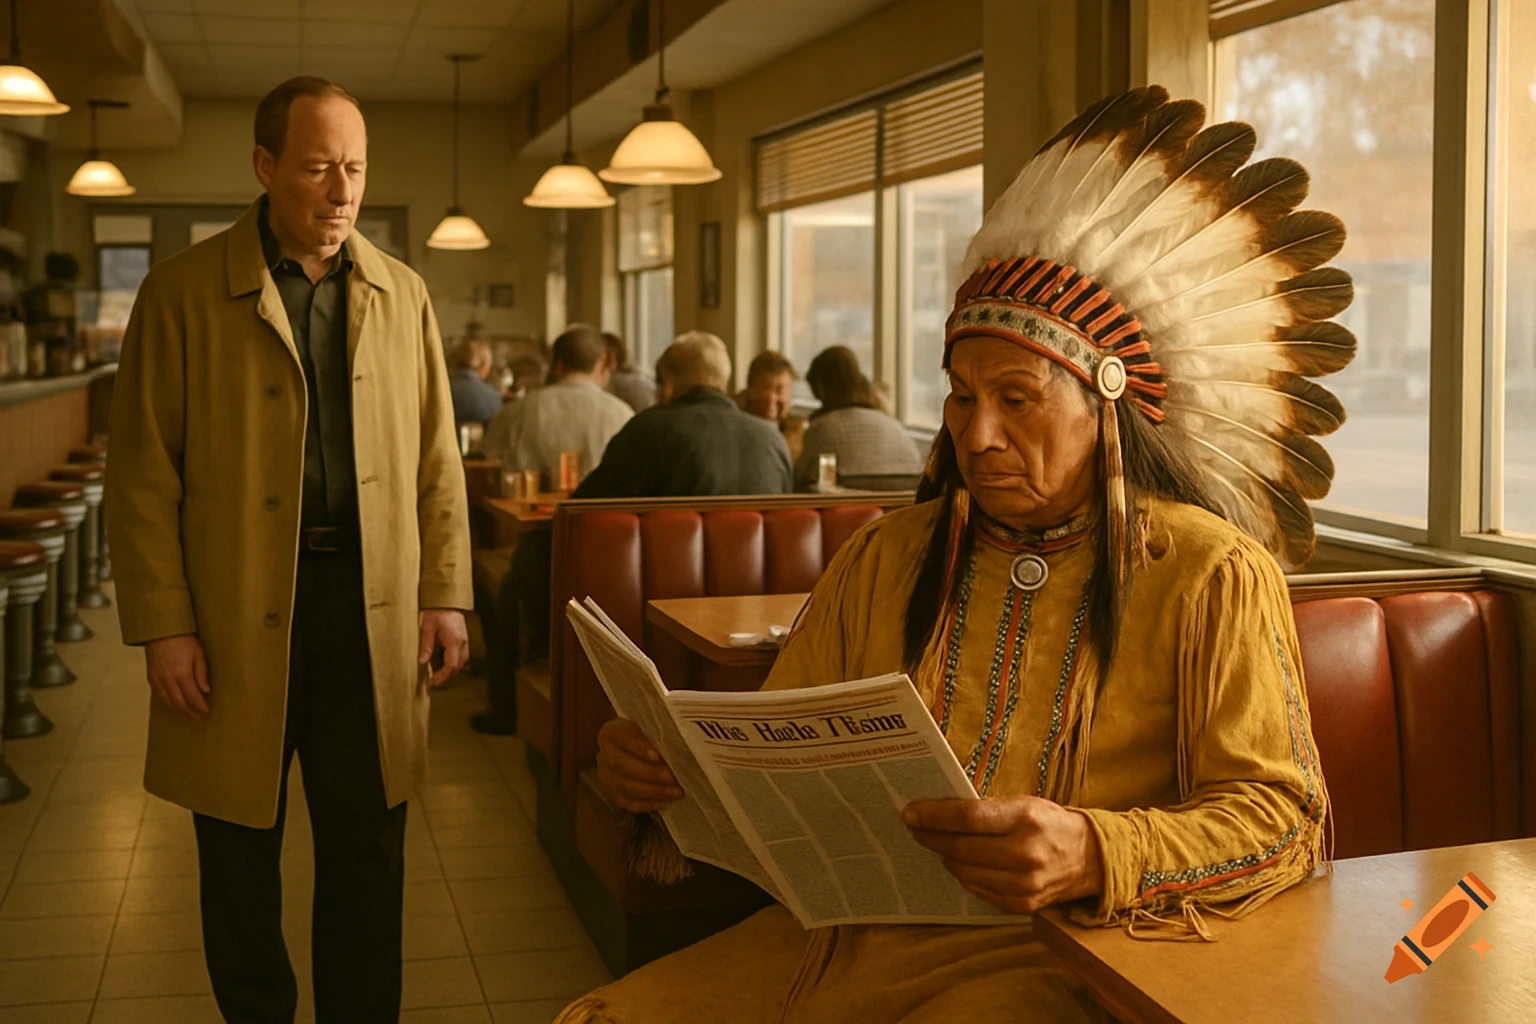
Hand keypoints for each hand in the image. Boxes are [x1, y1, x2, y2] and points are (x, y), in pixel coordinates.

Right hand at [144, 634, 210, 721]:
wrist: (161, 631)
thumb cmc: (183, 640)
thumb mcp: (199, 654)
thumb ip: (202, 674)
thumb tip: (206, 691)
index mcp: (182, 673)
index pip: (193, 697)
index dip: (201, 707)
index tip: (207, 713)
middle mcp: (168, 680)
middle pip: (180, 703)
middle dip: (191, 713)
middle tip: (200, 718)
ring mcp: (158, 680)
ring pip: (169, 702)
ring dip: (180, 711)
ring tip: (189, 715)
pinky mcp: (151, 678)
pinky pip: (159, 696)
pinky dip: (168, 704)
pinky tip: (175, 706)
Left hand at [419, 609, 468, 687]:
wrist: (447, 600)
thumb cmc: (437, 611)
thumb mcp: (427, 628)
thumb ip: (426, 645)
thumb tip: (422, 662)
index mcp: (454, 641)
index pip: (451, 666)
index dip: (442, 677)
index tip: (432, 682)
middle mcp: (462, 643)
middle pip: (458, 667)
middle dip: (446, 676)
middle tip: (432, 680)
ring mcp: (465, 641)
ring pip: (462, 663)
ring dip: (450, 670)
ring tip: (437, 673)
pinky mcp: (464, 639)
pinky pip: (462, 656)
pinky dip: (454, 663)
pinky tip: (444, 662)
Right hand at [596, 718, 683, 812]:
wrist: (634, 749)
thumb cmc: (646, 735)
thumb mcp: (648, 728)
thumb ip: (657, 735)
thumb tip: (675, 748)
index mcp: (611, 733)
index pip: (623, 738)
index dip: (639, 748)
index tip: (657, 756)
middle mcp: (603, 755)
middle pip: (622, 765)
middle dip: (650, 773)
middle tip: (672, 777)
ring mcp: (606, 777)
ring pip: (625, 787)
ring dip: (653, 791)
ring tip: (675, 791)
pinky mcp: (612, 794)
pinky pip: (628, 803)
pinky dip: (648, 804)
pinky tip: (665, 802)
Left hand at [904, 794, 1103, 913]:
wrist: (1091, 859)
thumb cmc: (1050, 824)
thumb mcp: (1024, 804)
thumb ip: (987, 809)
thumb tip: (939, 812)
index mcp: (1026, 819)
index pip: (968, 817)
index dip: (934, 816)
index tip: (910, 812)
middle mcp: (1025, 853)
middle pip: (961, 847)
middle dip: (930, 836)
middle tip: (914, 827)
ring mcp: (1024, 884)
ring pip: (965, 872)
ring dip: (944, 856)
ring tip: (934, 843)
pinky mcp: (1022, 905)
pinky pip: (978, 890)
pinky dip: (963, 875)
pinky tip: (957, 863)